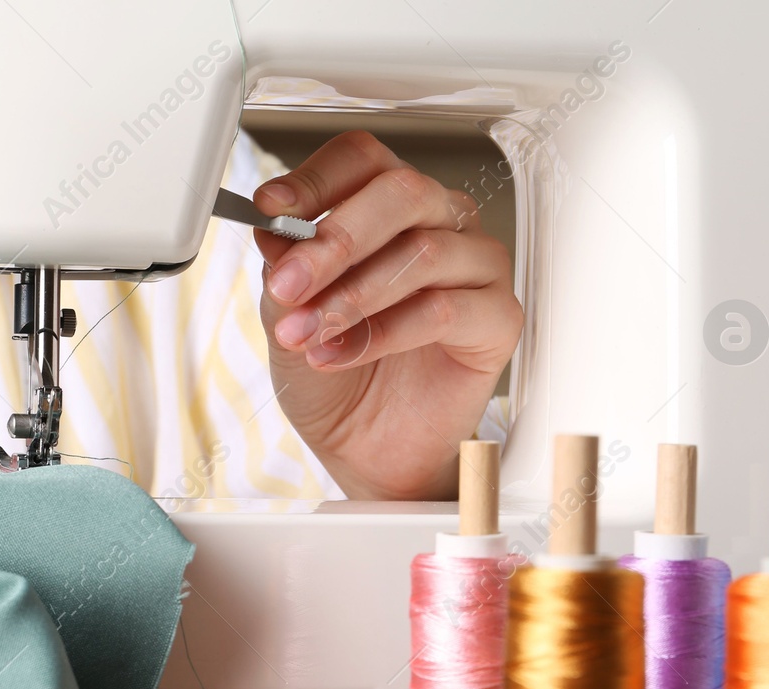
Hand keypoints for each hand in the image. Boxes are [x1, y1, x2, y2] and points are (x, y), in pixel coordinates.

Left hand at [253, 131, 521, 500]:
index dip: (315, 179)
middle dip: (333, 241)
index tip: (270, 208)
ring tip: (305, 333)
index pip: (363, 159)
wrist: (366, 448)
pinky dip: (381, 333)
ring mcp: (477, 267)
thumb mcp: (288, 314)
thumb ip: (286, 266)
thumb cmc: (336, 375)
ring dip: (350, 295)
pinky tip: (338, 355)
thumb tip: (275, 227)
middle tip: (288, 284)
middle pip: (400, 193)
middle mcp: (441, 223)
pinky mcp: (499, 318)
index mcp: (391, 207)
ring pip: (422, 251)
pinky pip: (443, 309)